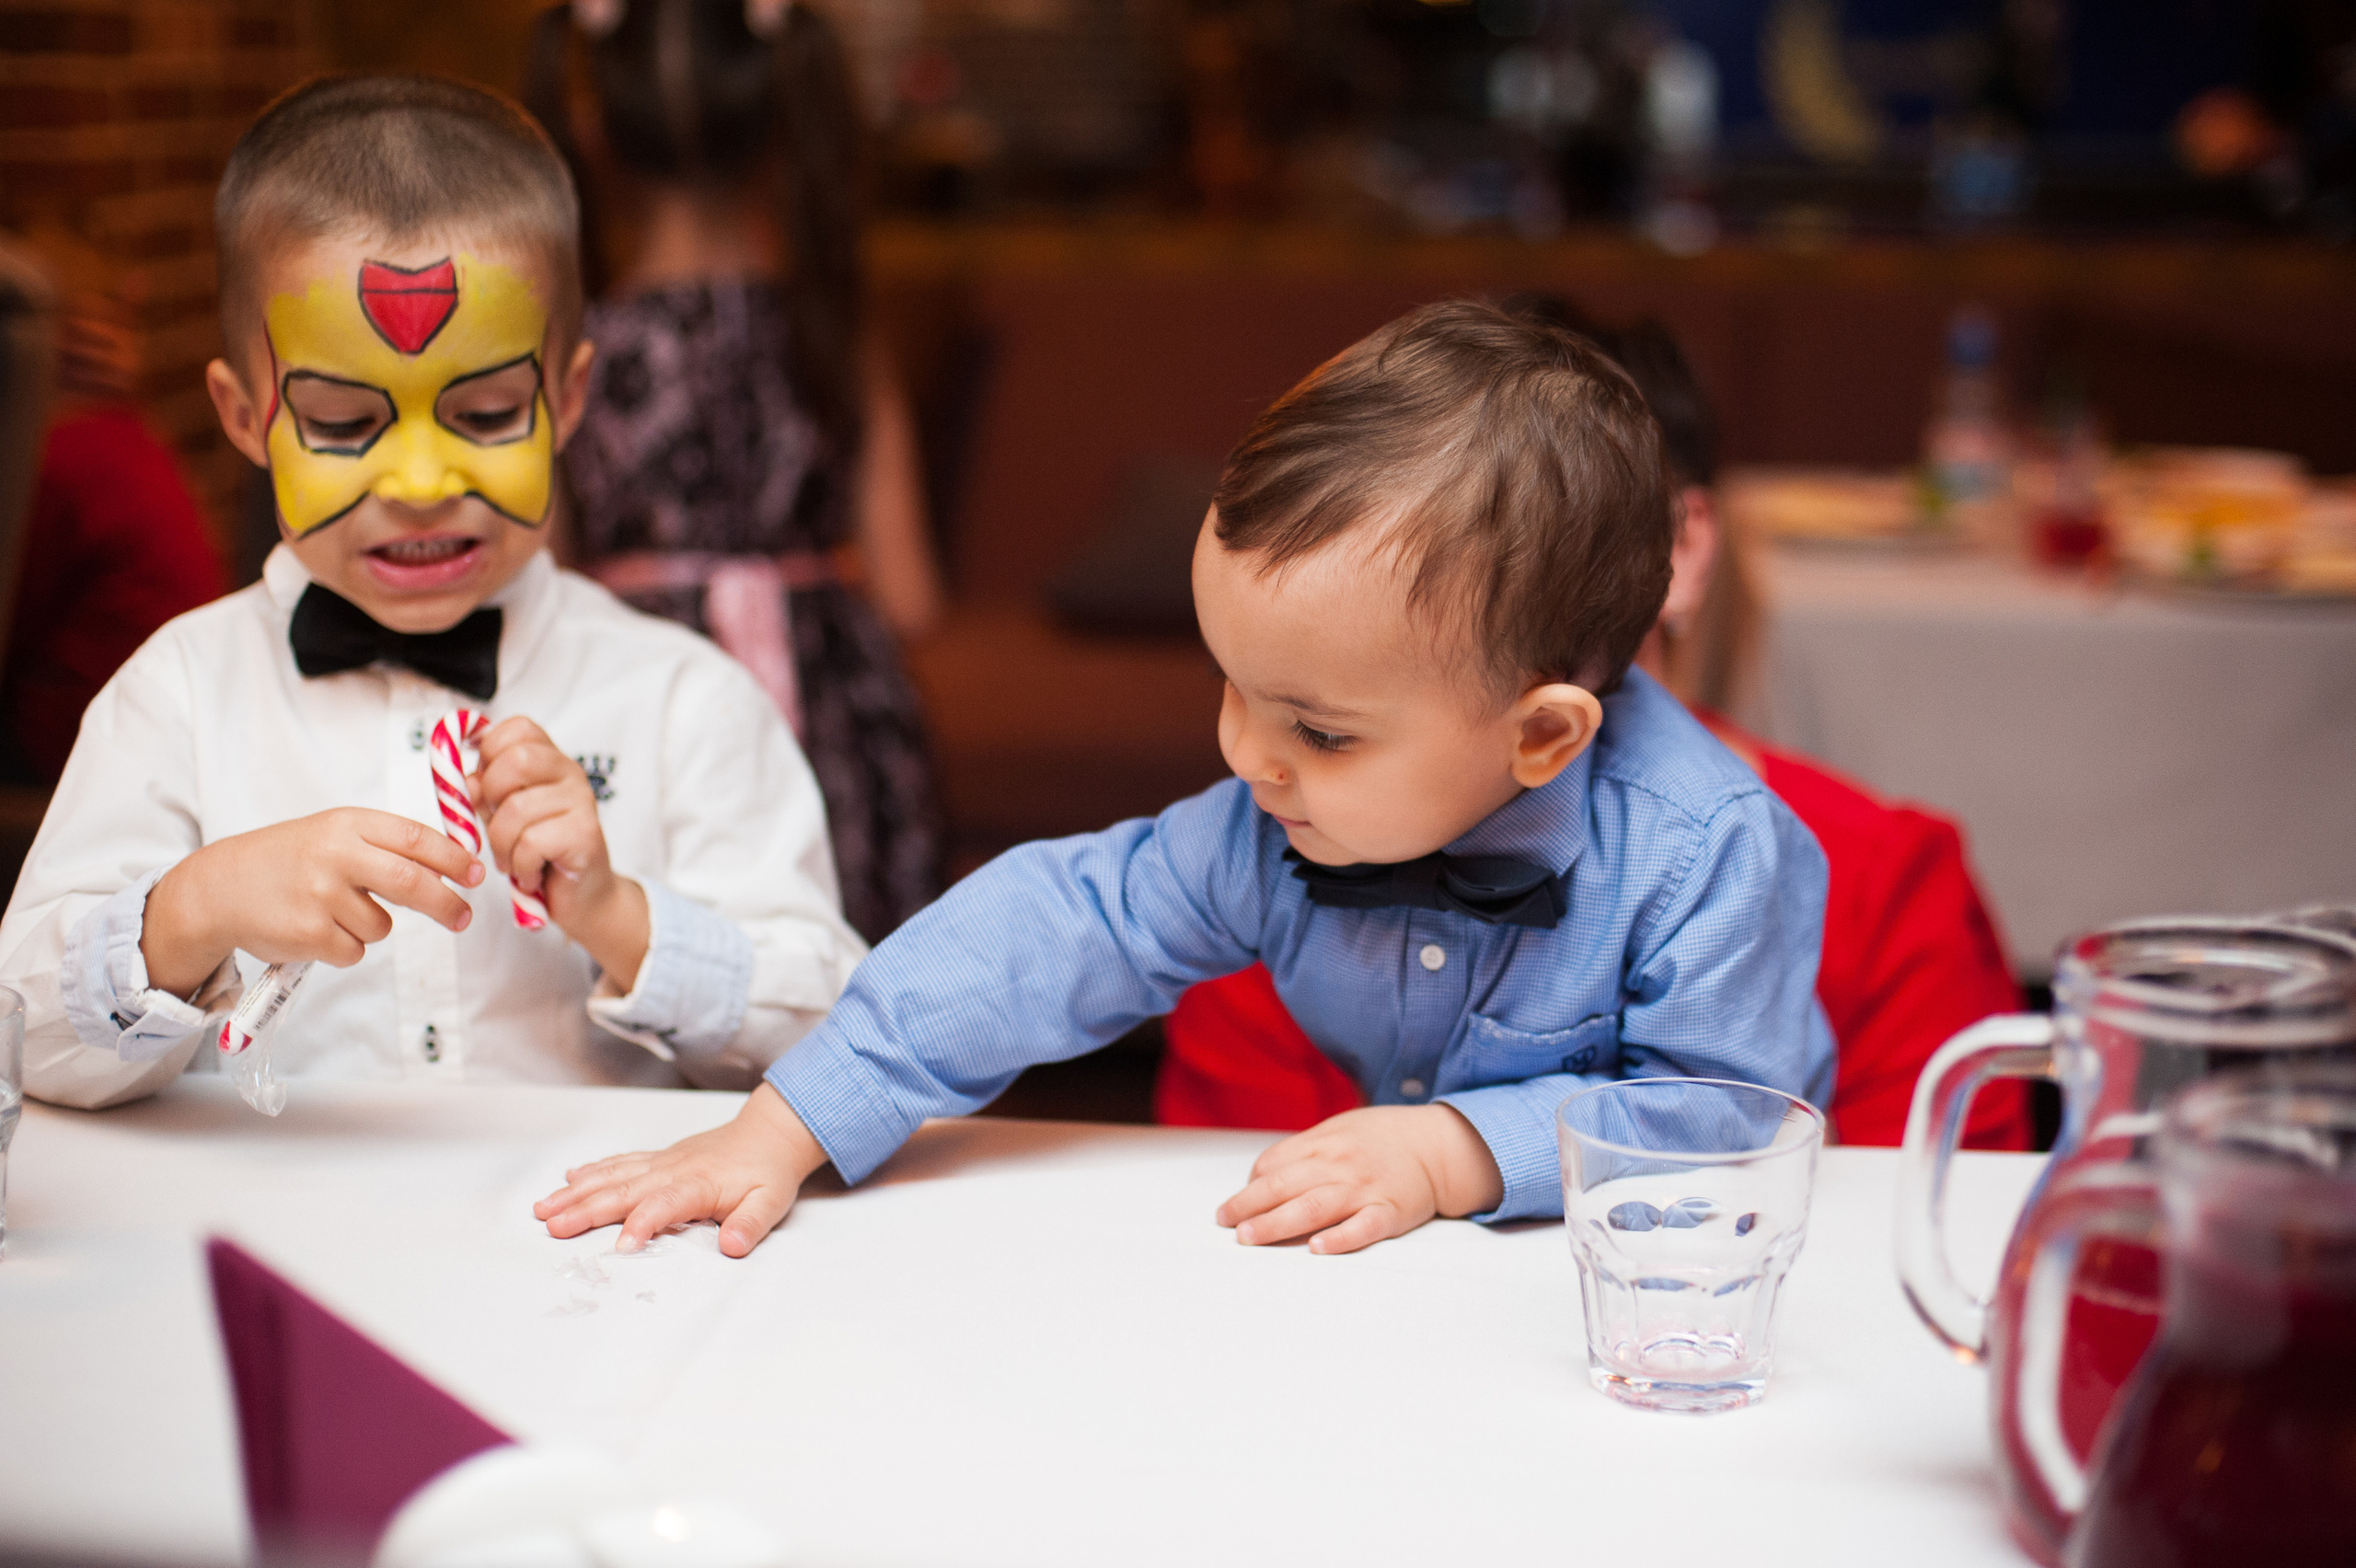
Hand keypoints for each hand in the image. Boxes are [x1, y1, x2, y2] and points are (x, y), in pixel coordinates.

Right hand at [141, 808, 484, 997]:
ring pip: (382, 925)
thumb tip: (449, 867)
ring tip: (330, 911)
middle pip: (412, 883)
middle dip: (446, 904)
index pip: (416, 838)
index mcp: (346, 824)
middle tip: (463, 917)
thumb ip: (383, 845)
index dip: (454, 858)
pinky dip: (344, 947)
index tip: (477, 873)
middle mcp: (335, 855)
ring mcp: (321, 895)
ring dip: (371, 926)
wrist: (217, 888)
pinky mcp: (309, 933)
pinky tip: (313, 929)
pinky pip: (355, 950)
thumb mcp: (331, 834)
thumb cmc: (286, 860)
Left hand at [471, 715, 648, 985]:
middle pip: (516, 761)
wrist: (581, 899)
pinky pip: (532, 842)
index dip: (489, 751)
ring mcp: (582, 801)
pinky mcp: (586, 834)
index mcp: (550, 760)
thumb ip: (483, 791)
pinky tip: (530, 874)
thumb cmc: (538, 854)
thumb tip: (465, 781)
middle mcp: (571, 773)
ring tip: (512, 862)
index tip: (485, 784)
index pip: (519, 729)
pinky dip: (521, 865)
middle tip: (497, 827)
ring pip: (517, 809)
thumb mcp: (501, 815)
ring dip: (502, 845)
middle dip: (491, 798)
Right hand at [534, 1084, 829, 1256]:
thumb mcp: (770, 1203)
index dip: (643, 1225)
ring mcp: (662, 1162)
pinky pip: (621, 1163)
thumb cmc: (768, 1172)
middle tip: (553, 1227)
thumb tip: (733, 1246)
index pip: (664, 1205)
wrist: (770, 1134)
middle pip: (623, 1190)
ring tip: (544, 1207)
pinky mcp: (659, 1158)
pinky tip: (569, 1178)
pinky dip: (593, 1170)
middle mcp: (672, 1170)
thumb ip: (750, 1225)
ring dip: (577, 1192)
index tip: (621, 1248)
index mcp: (698, 1184)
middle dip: (586, 1209)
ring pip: (613, 1175)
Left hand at [1214, 1104, 1504, 1254]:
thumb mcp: (1338, 1130)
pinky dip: (1340, 1238)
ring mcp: (1364, 1189)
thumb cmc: (1380, 1140)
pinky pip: (1362, 1227)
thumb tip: (1261, 1175)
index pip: (1275, 1163)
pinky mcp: (1388, 1212)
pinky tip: (1318, 1249)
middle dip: (1250, 1205)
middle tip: (1226, 1223)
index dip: (1251, 1185)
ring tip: (1250, 1237)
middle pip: (1285, 1185)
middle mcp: (1339, 1165)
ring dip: (1278, 1223)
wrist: (1436, 1145)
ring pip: (1314, 1206)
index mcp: (1323, 1143)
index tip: (1235, 1207)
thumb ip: (1302, 1151)